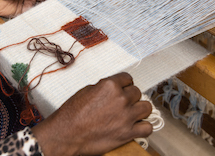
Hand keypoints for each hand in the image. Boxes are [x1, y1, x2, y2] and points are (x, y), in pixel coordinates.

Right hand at [32, 72, 152, 155]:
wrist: (66, 134)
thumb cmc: (72, 114)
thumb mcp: (87, 91)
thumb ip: (104, 88)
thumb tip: (113, 89)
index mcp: (110, 86)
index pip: (128, 78)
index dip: (125, 84)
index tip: (124, 88)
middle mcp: (121, 99)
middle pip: (137, 92)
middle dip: (130, 97)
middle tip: (123, 103)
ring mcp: (126, 116)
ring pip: (146, 107)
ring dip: (140, 110)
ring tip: (132, 113)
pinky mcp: (128, 133)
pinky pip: (148, 128)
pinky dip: (144, 127)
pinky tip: (137, 126)